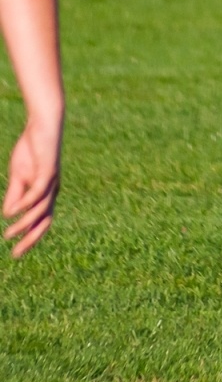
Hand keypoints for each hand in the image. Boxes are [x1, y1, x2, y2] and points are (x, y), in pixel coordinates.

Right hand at [4, 118, 59, 257]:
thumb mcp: (19, 176)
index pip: (41, 221)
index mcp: (46, 194)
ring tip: (8, 235)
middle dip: (31, 239)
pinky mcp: (48, 171)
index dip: (29, 237)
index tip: (16, 253)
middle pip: (45, 221)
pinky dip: (26, 203)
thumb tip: (8, 214)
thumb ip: (15, 194)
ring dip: (24, 224)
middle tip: (16, 255)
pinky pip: (39, 192)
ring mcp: (51, 182)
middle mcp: (52, 191)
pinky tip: (13, 213)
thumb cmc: (32, 150)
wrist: (43, 126)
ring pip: (41, 209)